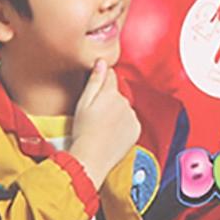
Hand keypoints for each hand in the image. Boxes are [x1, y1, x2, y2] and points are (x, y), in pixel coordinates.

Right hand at [68, 60, 140, 189]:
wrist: (91, 158)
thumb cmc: (83, 132)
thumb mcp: (83, 103)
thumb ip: (94, 81)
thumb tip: (101, 62)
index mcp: (110, 93)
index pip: (111, 75)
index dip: (102, 79)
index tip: (96, 89)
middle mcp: (125, 102)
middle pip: (117, 93)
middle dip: (108, 98)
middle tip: (95, 114)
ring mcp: (132, 116)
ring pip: (124, 107)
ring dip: (116, 112)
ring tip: (102, 126)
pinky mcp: (136, 129)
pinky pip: (130, 121)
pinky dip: (123, 125)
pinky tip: (111, 133)